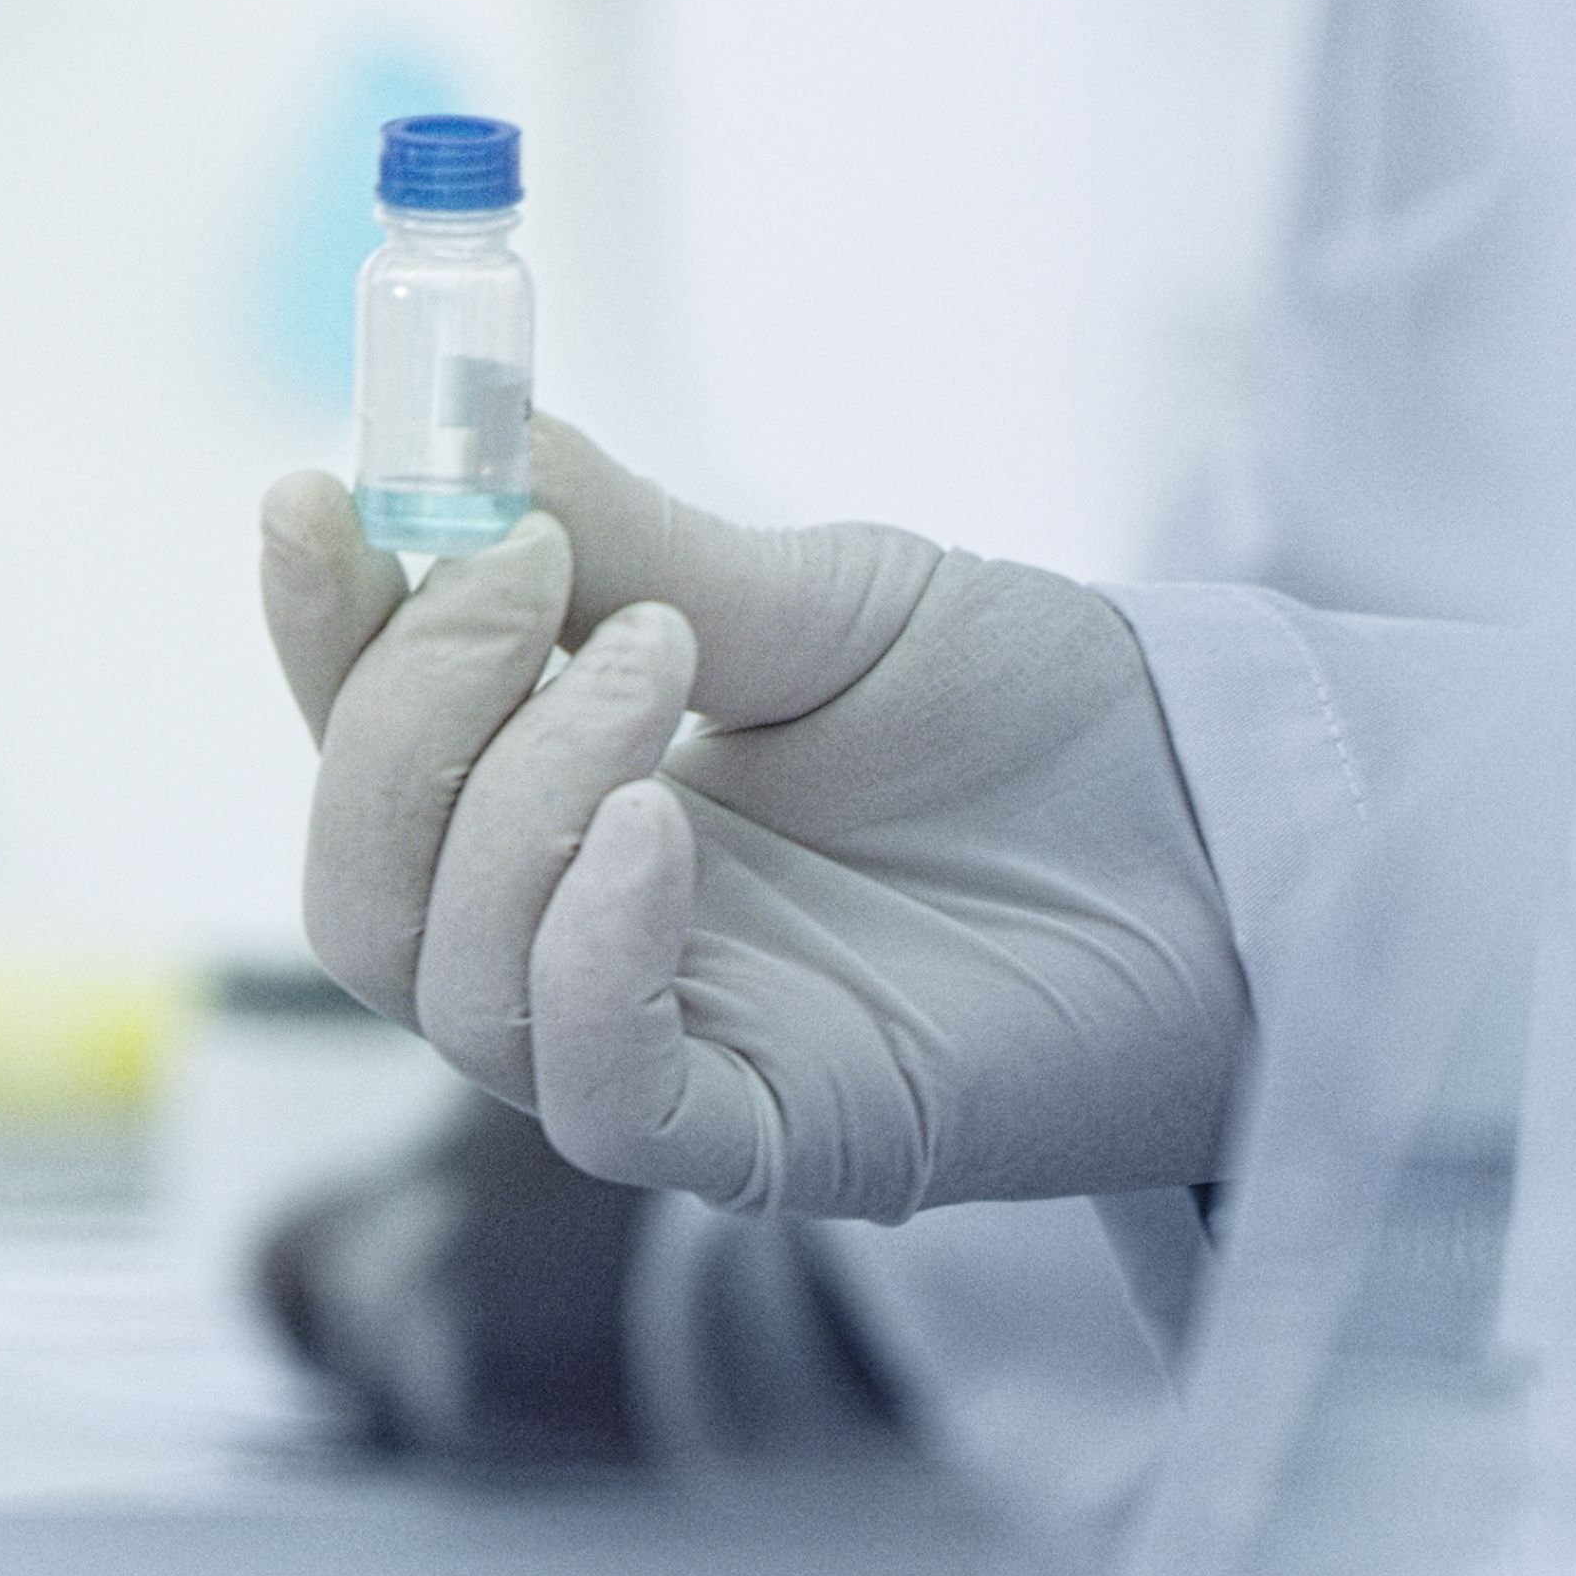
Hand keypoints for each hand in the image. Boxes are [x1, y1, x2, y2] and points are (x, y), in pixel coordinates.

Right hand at [258, 420, 1248, 1220]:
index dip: (318, 634)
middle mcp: (577, 945)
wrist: (1258, 842)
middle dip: (399, 715)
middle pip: (356, 883)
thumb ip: (637, 548)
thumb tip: (467, 437)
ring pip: (439, 972)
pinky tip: (658, 829)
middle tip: (530, 575)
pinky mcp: (759, 1138)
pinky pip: (590, 1083)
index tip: (317, 495)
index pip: (364, 749)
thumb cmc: (1048, 732)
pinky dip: (583, 951)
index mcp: (565, 815)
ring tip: (658, 662)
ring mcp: (656, 1050)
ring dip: (509, 796)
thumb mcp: (823, 602)